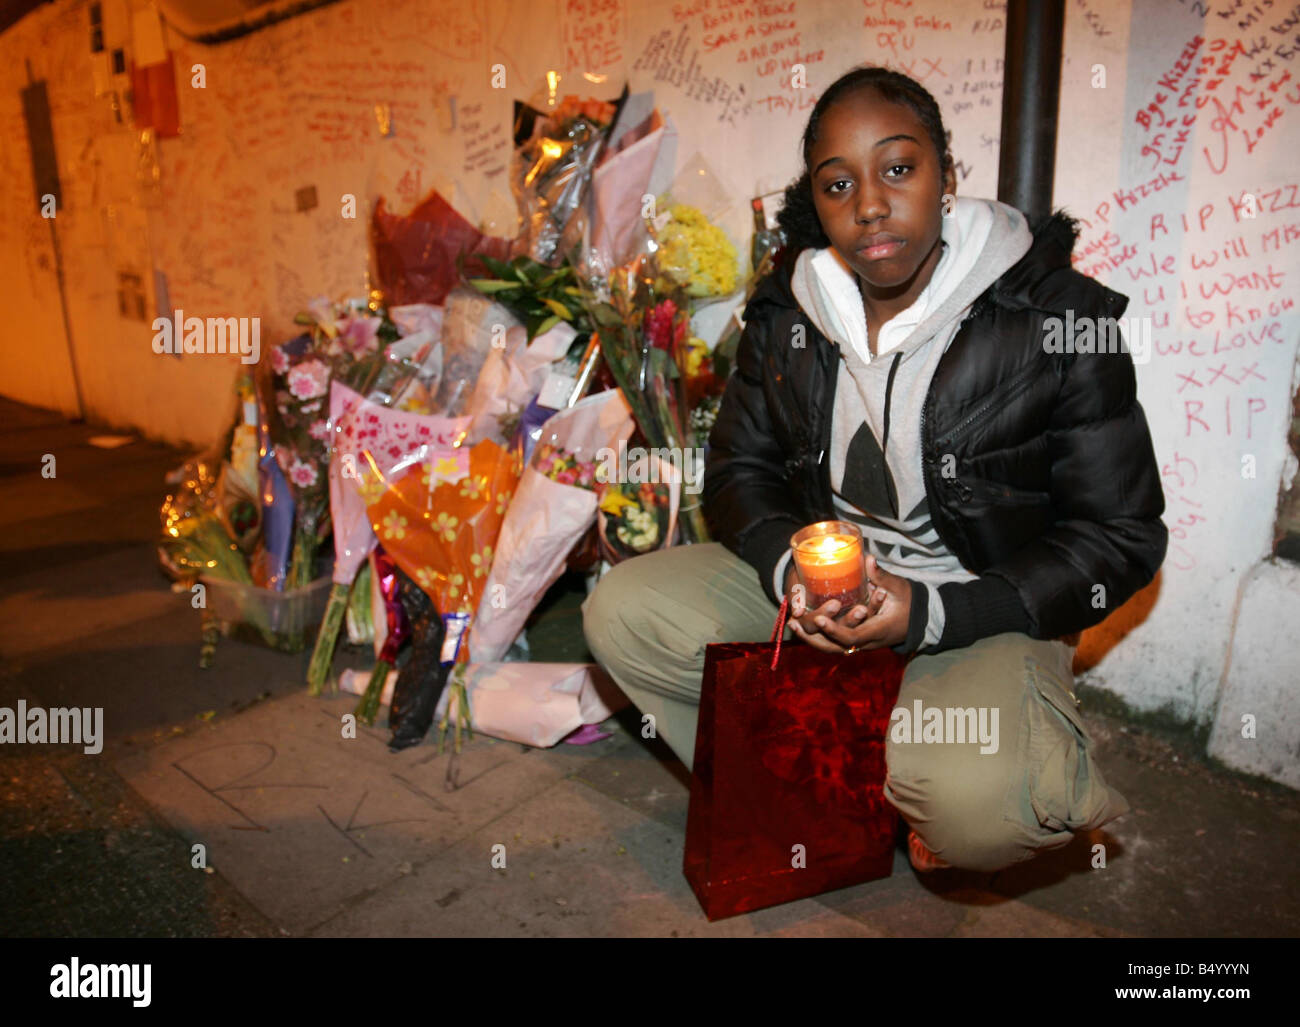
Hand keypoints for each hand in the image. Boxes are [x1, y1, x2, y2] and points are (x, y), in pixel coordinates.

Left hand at [787, 556, 911, 652]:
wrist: (919, 620)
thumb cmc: (909, 602)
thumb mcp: (898, 588)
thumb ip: (882, 575)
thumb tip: (868, 558)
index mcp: (877, 631)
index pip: (851, 637)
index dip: (834, 630)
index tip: (819, 618)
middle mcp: (867, 642)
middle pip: (835, 648)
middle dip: (813, 638)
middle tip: (794, 623)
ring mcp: (861, 644)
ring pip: (833, 648)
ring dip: (811, 638)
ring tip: (792, 624)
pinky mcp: (857, 641)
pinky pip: (835, 644)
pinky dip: (819, 636)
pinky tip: (803, 625)